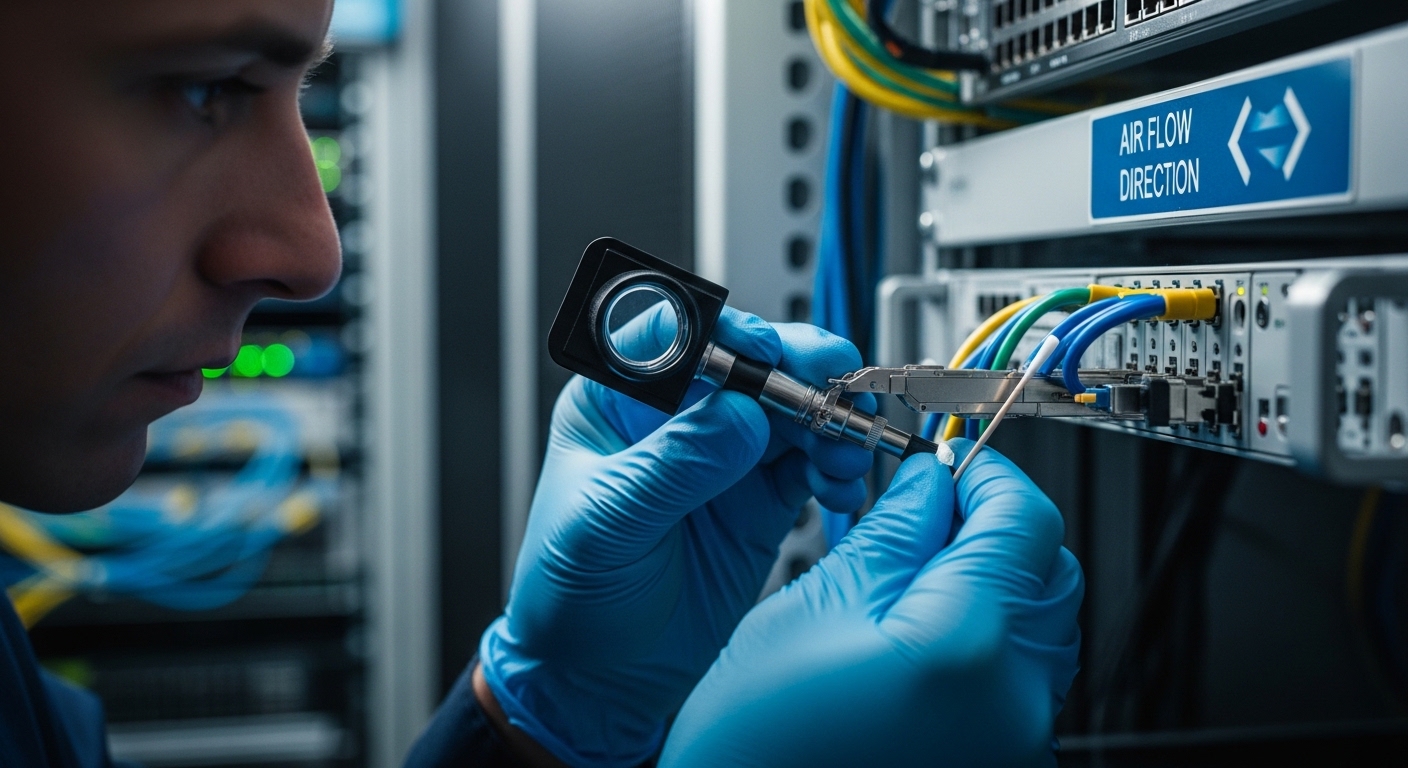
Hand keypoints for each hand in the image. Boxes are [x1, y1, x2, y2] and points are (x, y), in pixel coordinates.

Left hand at [479, 307, 875, 766]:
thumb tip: (742, 415)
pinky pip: (812, 462)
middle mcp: (678, 415)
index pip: (680, 336)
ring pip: (793, 407)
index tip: (767, 354)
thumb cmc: (569, 597)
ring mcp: (725, 455)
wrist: (596, 681)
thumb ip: (673, 466)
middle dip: (801, 369)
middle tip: (836, 387)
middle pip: (752, 362)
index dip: (730, 334)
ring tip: (845, 448)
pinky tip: (841, 481)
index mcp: (618, 399)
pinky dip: (837, 464)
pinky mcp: (761, 498)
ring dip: (830, 418)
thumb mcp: (607, 524)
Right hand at [658, 441, 1083, 767]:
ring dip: (994, 583)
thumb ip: (893, 531)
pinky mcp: (1001, 761)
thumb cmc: (756, 741)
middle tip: (927, 515)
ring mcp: (1016, 741)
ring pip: (1042, 625)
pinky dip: (988, 642)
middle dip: (994, 528)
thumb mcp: (814, 604)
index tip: (950, 461)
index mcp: (966, 642)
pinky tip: (919, 639)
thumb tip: (930, 478)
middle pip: (1049, 571)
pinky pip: (1021, 680)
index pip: (1026, 520)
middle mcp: (1013, 700)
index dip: (989, 475)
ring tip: (913, 581)